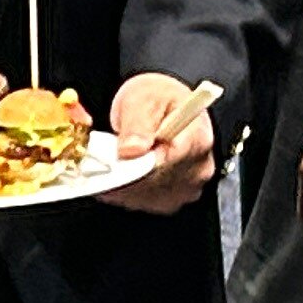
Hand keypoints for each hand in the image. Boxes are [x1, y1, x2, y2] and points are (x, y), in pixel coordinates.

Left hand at [102, 73, 222, 213]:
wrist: (163, 108)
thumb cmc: (157, 100)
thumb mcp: (144, 98)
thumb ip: (137, 122)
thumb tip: (130, 150)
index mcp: (197, 138)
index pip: (166, 162)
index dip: (135, 165)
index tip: (113, 160)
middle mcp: (199, 167)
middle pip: (155, 183)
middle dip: (124, 175)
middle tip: (103, 161)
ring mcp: (189, 186)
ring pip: (148, 197)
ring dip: (123, 186)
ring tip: (111, 165)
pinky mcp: (175, 198)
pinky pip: (146, 203)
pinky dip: (127, 193)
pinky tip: (118, 177)